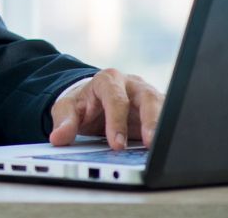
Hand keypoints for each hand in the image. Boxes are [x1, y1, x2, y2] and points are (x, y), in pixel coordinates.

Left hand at [49, 69, 164, 148]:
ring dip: (163, 126)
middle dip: (150, 121)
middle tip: (149, 144)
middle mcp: (131, 85)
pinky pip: (169, 117)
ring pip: (162, 106)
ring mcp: (148, 96)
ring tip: (161, 147)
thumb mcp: (67, 108)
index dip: (117, 121)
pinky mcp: (158, 109)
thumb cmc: (83, 103)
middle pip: (146, 98)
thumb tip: (58, 138)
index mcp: (108, 80)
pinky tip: (169, 145)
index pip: (115, 98)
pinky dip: (170, 130)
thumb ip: (64, 122)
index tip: (116, 144)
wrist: (92, 99)